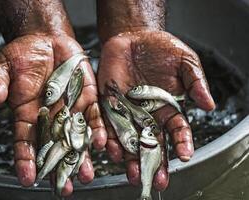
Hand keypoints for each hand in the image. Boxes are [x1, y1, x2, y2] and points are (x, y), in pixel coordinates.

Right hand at [0, 34, 106, 195]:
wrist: (45, 41)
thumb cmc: (23, 55)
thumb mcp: (3, 66)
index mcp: (28, 113)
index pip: (26, 140)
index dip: (27, 159)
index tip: (28, 178)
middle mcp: (51, 116)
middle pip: (55, 145)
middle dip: (60, 167)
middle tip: (64, 188)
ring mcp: (70, 108)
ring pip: (77, 136)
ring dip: (82, 156)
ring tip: (85, 175)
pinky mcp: (87, 97)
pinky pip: (94, 116)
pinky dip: (97, 129)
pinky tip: (101, 143)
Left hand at [97, 30, 214, 189]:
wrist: (133, 38)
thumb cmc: (161, 50)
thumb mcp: (184, 62)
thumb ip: (195, 83)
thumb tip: (209, 105)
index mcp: (167, 108)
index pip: (177, 130)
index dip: (182, 143)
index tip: (185, 154)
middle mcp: (147, 115)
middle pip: (152, 143)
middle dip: (154, 162)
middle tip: (158, 180)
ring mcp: (127, 112)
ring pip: (129, 140)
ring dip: (131, 158)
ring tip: (134, 173)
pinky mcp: (109, 105)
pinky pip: (108, 125)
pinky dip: (110, 138)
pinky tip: (112, 150)